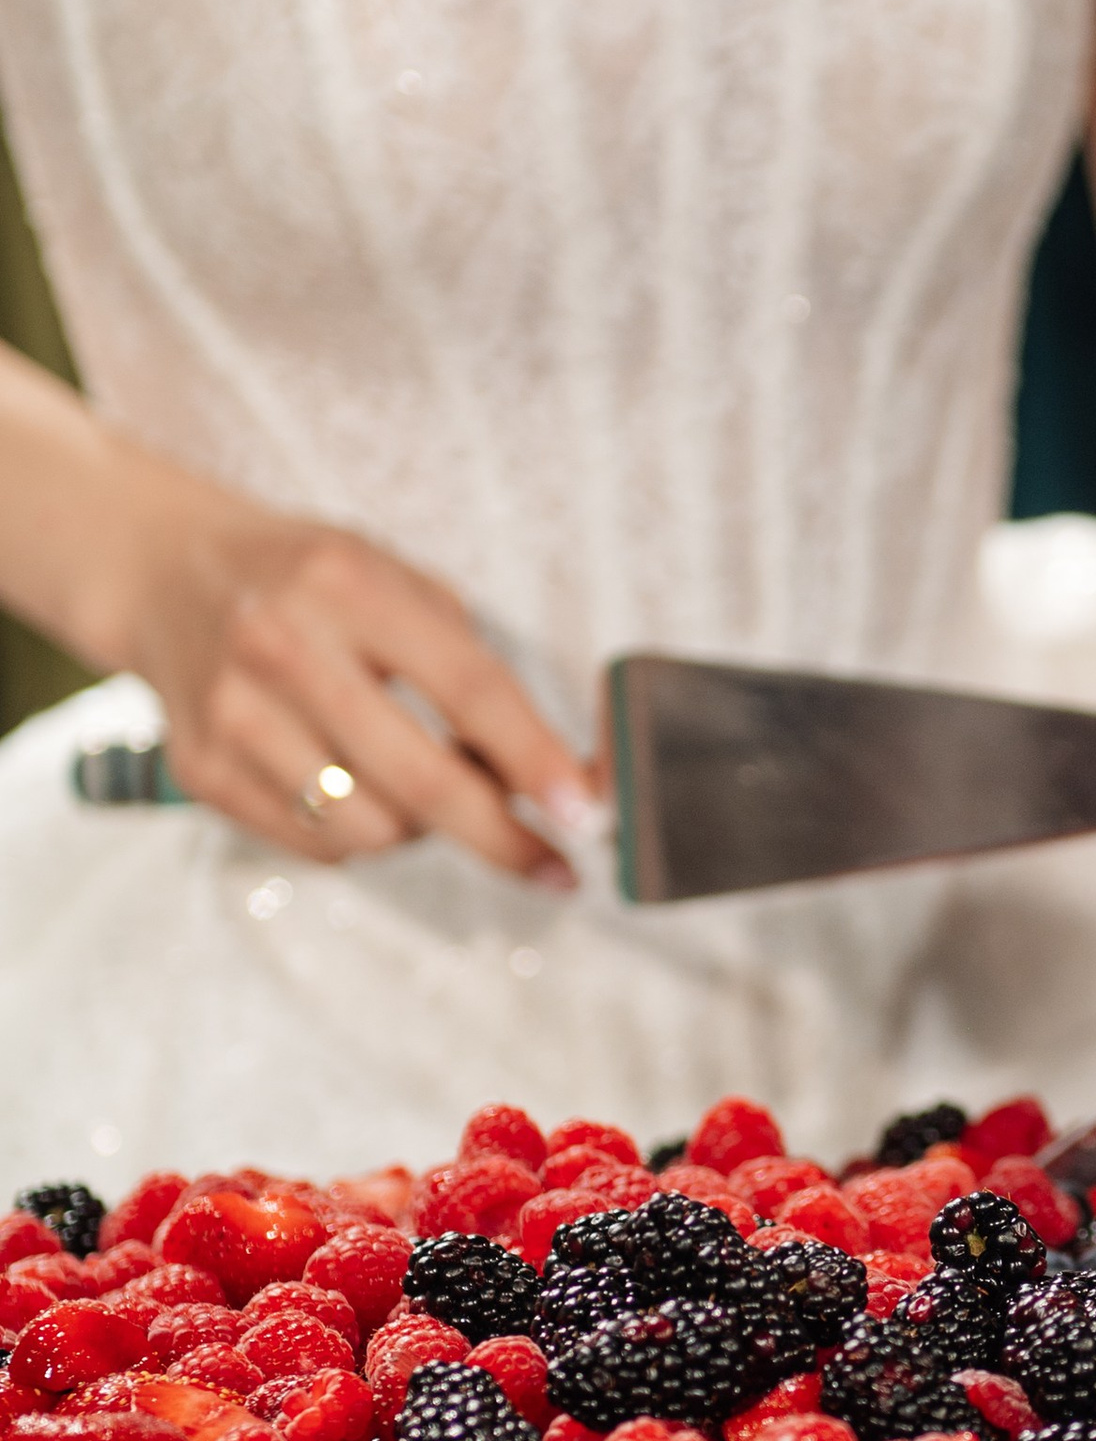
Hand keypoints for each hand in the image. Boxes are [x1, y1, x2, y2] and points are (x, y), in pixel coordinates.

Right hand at [112, 460, 595, 879]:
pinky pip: (318, 846)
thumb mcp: (394, 580)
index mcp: (348, 584)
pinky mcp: (201, 767)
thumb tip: (551, 779)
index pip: (468, 687)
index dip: (536, 760)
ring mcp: (234, 713)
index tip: (586, 815)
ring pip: (372, 829)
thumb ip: (469, 666)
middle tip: (556, 869)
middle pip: (423, 780)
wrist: (164, 571)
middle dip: (503, 839)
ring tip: (420, 785)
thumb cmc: (311, 582)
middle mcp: (283, 646)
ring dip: (422, 829)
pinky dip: (361, 836)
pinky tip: (359, 790)